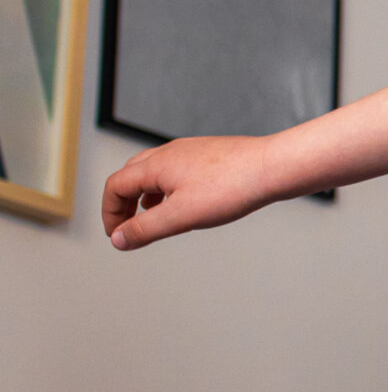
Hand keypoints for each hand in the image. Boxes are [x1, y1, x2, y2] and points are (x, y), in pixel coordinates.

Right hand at [102, 136, 279, 249]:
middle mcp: (170, 152)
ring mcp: (191, 151)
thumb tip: (118, 240)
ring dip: (145, 196)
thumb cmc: (233, 187)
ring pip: (155, 172)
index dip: (109, 213)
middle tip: (129, 227)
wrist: (274, 167)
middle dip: (123, 203)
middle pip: (130, 175)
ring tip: (153, 218)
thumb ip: (146, 229)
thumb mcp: (181, 216)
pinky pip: (177, 171)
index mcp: (156, 164)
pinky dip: (169, 190)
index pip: (114, 185)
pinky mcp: (210, 156)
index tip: (116, 235)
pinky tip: (184, 204)